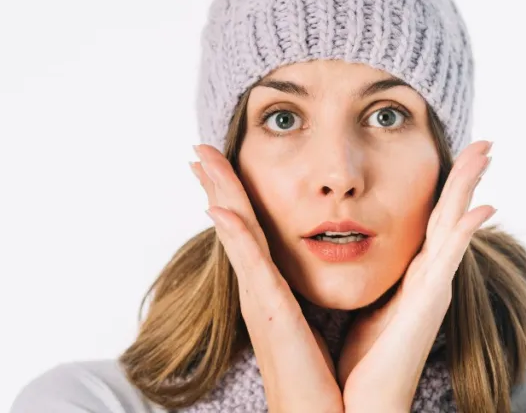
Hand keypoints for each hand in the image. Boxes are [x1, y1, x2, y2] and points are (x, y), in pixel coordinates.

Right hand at [191, 144, 341, 412]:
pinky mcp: (270, 314)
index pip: (253, 230)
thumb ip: (312, 295)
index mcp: (274, 290)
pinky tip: (221, 211)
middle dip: (218, 184)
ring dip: (220, 195)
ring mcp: (260, 300)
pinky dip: (234, 237)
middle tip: (200, 147)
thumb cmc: (326, 377)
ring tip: (202, 159)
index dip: (236, 195)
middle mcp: (260, 290)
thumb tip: (322, 268)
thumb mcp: (317, 324)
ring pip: (236, 235)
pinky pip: (251, 267)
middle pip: (235, 224)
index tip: (223, 161)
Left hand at [337, 140, 495, 410]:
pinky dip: (467, 231)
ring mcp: (434, 289)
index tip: (455, 155)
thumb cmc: (362, 363)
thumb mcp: (366, 307)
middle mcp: (430, 278)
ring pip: (455, 226)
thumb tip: (357, 257)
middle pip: (450, 214)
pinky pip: (451, 258)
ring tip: (486, 154)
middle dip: (466, 177)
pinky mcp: (430, 304)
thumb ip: (373, 282)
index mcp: (414, 276)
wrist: (363, 405)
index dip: (446, 189)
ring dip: (470, 189)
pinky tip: (483, 207)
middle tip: (484, 142)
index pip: (433, 221)